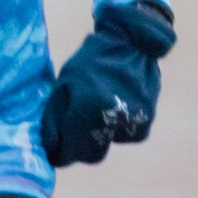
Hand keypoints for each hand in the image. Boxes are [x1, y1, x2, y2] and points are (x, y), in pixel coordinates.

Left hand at [40, 0, 175, 165]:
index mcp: (86, 109)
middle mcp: (110, 119)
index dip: (61, 156)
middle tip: (76, 132)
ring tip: (101, 105)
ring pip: (110, 144)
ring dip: (102, 133)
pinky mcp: (146, 120)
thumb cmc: (91, 61)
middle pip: (92, 156)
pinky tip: (119, 104)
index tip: (57, 152)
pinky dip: (121, 127)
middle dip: (81, 149)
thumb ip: (54, 118)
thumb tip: (50, 148)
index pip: (69, 153)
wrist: (133, 41)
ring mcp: (132, 121)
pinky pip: (128, 135)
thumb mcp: (64, 83)